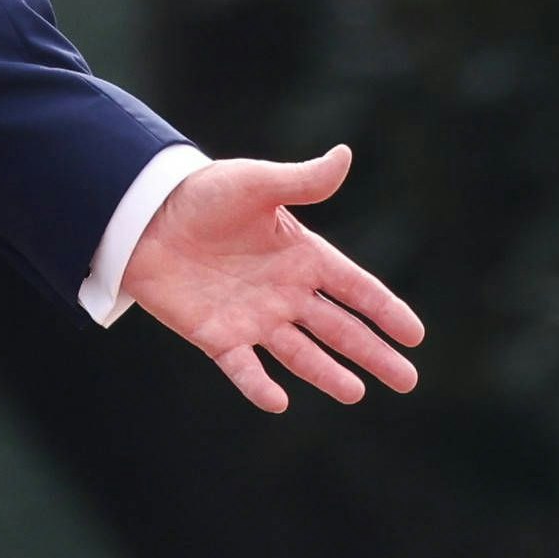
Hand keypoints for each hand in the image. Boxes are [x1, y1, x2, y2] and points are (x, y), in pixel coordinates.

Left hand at [118, 145, 425, 413]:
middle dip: (373, 354)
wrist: (144, 217)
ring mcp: (254, 317)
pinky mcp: (217, 336)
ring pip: (300, 353)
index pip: (355, 288)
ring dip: (327, 373)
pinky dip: (258, 385)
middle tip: (407, 381)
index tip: (415, 335)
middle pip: (339, 329)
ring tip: (356, 393)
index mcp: (302, 256)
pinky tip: (278, 402)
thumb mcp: (256, 184)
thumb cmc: (203, 194)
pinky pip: (242, 367)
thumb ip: (301, 181)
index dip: (385, 311)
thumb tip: (344, 155)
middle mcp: (285, 292)